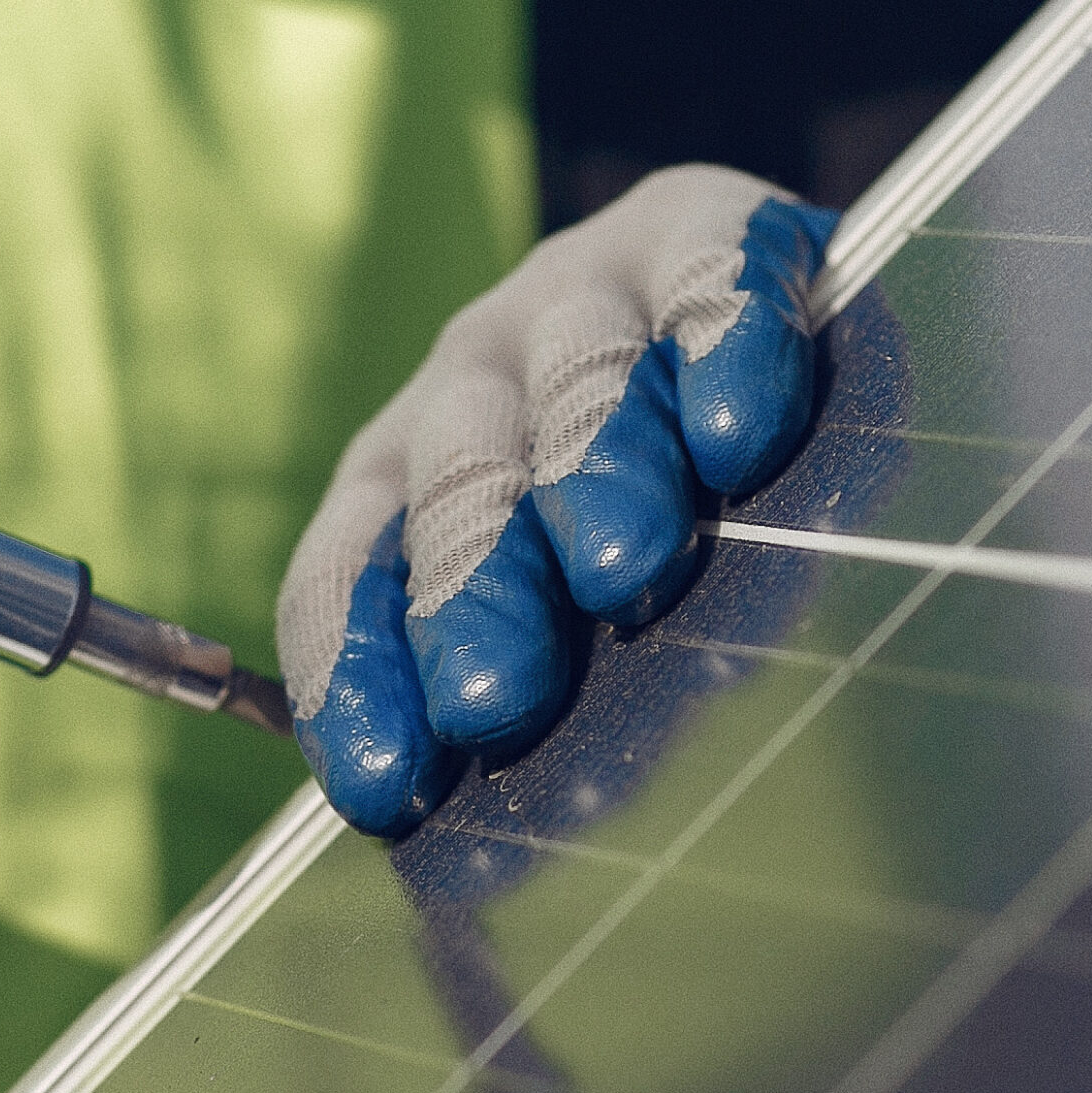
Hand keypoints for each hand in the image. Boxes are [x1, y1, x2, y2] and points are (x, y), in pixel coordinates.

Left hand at [276, 167, 835, 835]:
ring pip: (569, 386)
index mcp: (395, 483)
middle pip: (452, 492)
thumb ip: (508, 699)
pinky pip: (701, 276)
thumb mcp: (556, 618)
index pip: (345, 580)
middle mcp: (466, 383)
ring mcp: (573, 296)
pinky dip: (718, 340)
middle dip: (472, 596)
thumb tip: (460, 864)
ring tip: (623, 565)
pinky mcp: (697, 228)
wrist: (746, 325)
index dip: (358, 678)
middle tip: (494, 692)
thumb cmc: (640, 524)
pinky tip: (738, 420)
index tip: (385, 784)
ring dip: (590, 474)